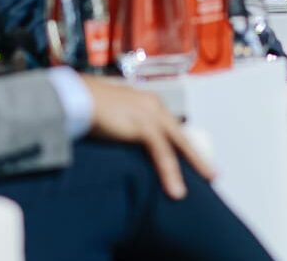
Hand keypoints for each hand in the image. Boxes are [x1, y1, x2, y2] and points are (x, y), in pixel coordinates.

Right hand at [83, 77, 214, 198]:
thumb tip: (124, 145)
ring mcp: (149, 114)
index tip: (192, 161)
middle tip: (212, 174)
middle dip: (197, 156)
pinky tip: (175, 189)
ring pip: (178, 144)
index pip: (171, 127)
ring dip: (193, 165)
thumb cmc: (85, 106)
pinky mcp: (143, 125)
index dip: (182, 146)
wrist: (74, 97)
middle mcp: (153, 106)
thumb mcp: (112, 118)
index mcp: (147, 103)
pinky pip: (162, 152)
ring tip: (206, 182)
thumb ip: (122, 128)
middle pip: (181, 135)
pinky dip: (170, 172)